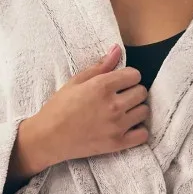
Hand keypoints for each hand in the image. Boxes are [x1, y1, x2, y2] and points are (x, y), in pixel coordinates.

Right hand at [6, 45, 149, 182]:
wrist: (48, 138)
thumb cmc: (59, 108)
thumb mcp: (76, 81)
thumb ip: (100, 66)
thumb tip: (117, 49)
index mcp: (102, 86)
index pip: (134, 75)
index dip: (128, 77)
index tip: (121, 82)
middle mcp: (113, 105)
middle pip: (141, 92)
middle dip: (133, 91)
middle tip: (121, 97)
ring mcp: (116, 126)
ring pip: (144, 111)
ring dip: (136, 110)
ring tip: (123, 112)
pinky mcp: (117, 143)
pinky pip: (142, 135)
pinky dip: (138, 130)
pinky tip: (128, 127)